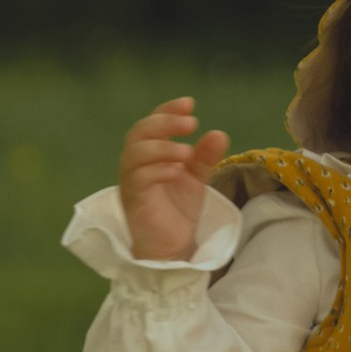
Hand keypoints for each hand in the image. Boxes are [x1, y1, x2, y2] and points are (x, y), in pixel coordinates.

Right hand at [117, 94, 231, 263]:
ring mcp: (131, 182)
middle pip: (139, 133)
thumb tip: (219, 132)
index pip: (151, 123)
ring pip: (135, 154)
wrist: (171, 247)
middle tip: (191, 123)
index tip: (189, 104)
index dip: (167, 110)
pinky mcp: (133, 201)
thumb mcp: (196, 178)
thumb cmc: (177, 210)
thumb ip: (204, 157)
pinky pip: (138, 180)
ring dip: (162, 148)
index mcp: (148, 153)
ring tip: (187, 151)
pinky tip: (177, 171)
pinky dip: (157, 171)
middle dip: (164, 123)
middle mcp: (135, 164)